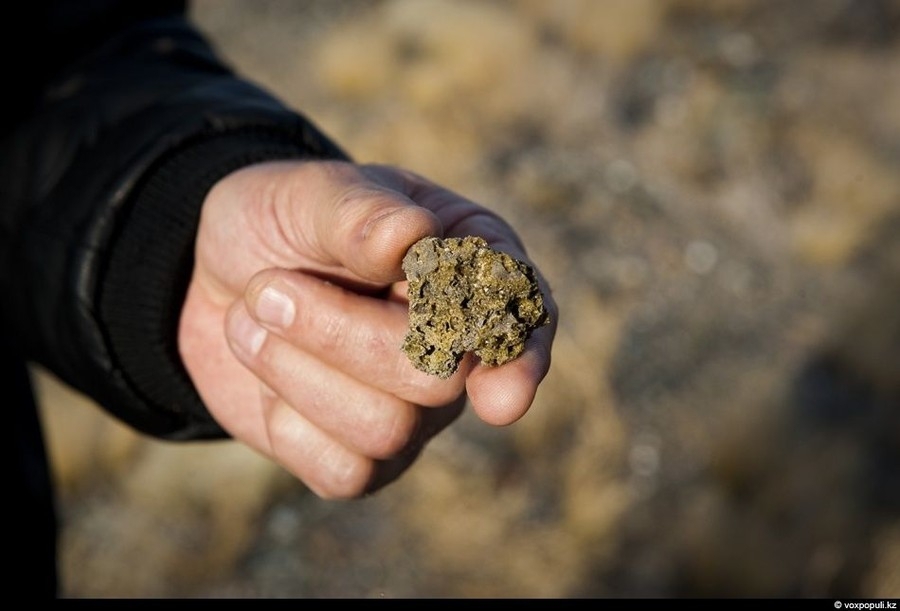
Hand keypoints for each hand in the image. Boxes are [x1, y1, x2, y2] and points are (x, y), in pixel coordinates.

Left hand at [178, 160, 556, 497]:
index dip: (519, 357)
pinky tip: (268, 369)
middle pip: (438, 381)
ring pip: (387, 431)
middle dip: (338, 334)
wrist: (221, 274)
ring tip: (254, 315)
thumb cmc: (287, 222)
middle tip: (266, 287)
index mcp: (471, 267)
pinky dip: (285, 421)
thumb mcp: (312, 195)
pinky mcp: (365, 459)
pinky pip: (345, 472)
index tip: (498, 392)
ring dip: (294, 369)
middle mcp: (459, 349)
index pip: (522, 317)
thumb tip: (413, 237)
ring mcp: (417, 411)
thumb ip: (362, 214)